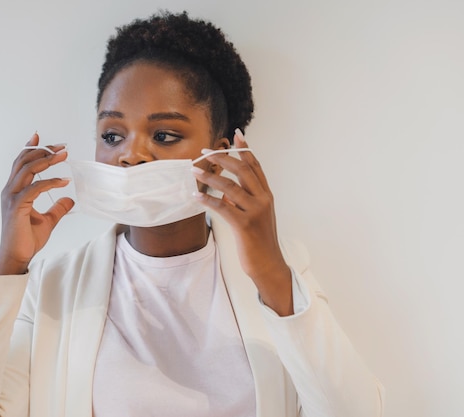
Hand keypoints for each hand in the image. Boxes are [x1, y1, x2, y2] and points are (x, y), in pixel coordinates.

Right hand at [0, 133, 73, 275]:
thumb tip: (70, 199)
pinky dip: (50, 182)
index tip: (40, 137)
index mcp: (14, 190)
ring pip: (27, 170)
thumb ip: (58, 209)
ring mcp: (11, 198)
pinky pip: (34, 188)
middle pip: (24, 161)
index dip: (30, 148)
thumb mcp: (48, 220)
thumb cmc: (27, 239)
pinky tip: (63, 181)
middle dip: (43, 151)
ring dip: (47, 161)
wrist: (17, 257)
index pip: (20, 163)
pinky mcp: (17, 207)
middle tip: (62, 148)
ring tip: (63, 157)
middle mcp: (10, 190)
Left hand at [192, 129, 293, 315]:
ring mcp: (255, 211)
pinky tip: (196, 194)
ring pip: (230, 186)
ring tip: (194, 170)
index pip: (255, 166)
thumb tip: (224, 190)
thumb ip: (243, 200)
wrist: (268, 265)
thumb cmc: (259, 241)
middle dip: (223, 158)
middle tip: (205, 152)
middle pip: (242, 170)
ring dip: (210, 176)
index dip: (245, 149)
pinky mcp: (244, 225)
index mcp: (266, 195)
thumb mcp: (255, 216)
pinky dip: (207, 199)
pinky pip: (222, 207)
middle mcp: (263, 199)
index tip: (236, 135)